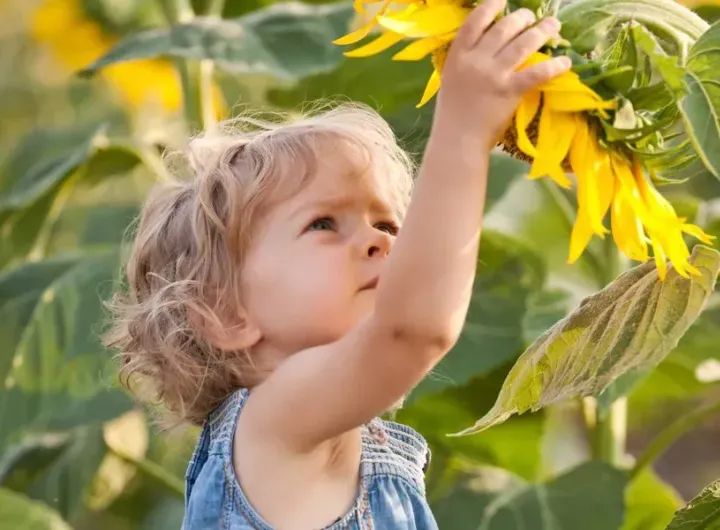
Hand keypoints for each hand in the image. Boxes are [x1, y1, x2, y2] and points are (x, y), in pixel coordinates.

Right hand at [434, 0, 571, 147]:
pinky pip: (536, 73)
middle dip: (522, 18)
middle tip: (532, 17)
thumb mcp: (451, 80)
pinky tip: (564, 62)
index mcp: (458, 56)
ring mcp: (493, 74)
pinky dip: (553, 66)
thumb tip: (484, 48)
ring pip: (522, 44)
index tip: (502, 0)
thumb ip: (465, 63)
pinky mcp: (509, 91)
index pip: (474, 23)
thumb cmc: (452, 114)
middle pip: (503, 28)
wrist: (457, 140)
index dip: (490, 7)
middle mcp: (476, 60)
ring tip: (553, 25)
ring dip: (541, 31)